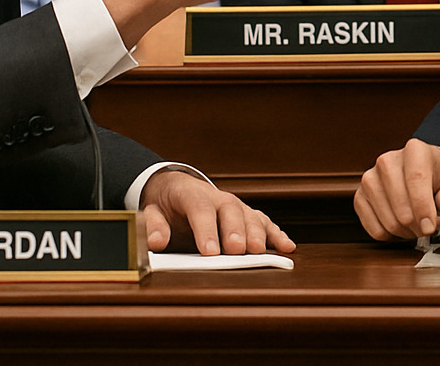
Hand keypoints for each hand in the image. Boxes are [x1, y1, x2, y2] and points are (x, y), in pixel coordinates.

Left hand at [140, 169, 294, 255]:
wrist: (176, 189)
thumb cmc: (166, 205)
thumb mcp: (152, 211)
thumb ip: (153, 225)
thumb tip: (155, 242)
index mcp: (191, 194)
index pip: (200, 208)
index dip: (206, 229)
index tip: (209, 251)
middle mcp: (218, 197)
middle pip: (230, 211)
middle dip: (235, 231)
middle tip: (237, 251)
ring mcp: (235, 206)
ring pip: (250, 216)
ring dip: (257, 234)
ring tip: (260, 252)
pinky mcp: (247, 216)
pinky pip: (265, 223)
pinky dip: (277, 234)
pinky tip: (287, 247)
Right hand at [354, 138, 439, 241]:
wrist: (425, 181)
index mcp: (415, 151)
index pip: (416, 178)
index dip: (423, 207)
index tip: (430, 227)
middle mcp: (388, 160)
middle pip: (400, 202)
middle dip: (416, 224)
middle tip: (427, 227)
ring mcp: (370, 177)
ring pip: (386, 216)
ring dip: (403, 231)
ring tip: (414, 226)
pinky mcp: (360, 195)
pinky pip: (372, 225)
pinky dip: (388, 234)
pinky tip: (398, 227)